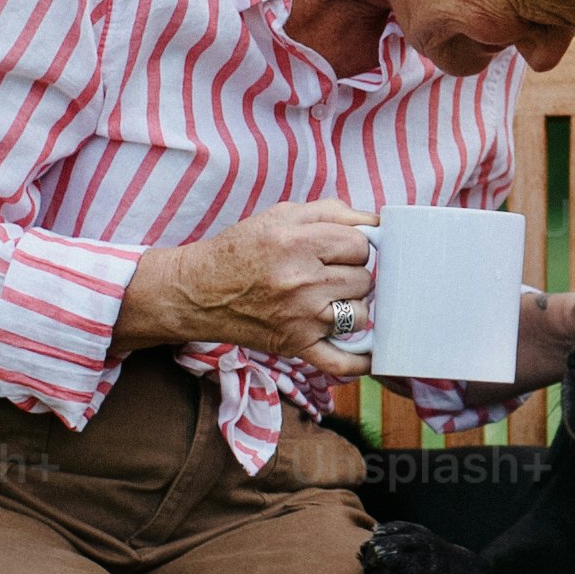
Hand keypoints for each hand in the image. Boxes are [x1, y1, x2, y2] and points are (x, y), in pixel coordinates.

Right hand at [128, 197, 375, 373]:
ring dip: (351, 307)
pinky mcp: (296, 345)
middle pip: (364, 279)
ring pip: (360, 314)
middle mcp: (301, 281)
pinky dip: (360, 361)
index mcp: (298, 243)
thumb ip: (331, 212)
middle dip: (352, 274)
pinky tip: (369, 354)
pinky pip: (342, 361)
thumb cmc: (243, 250)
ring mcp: (301, 317)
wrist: (200, 292)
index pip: (361, 245)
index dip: (353, 246)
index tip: (338, 250)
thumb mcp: (281, 215)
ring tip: (329, 300)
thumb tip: (374, 223)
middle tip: (328, 274)